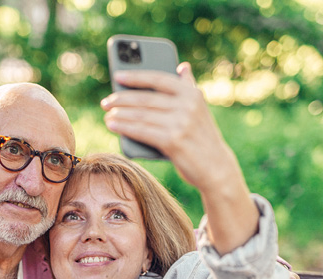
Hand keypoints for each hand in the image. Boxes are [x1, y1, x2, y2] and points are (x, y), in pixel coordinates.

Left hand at [101, 63, 241, 193]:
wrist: (216, 167)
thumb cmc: (201, 138)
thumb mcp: (199, 110)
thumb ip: (188, 88)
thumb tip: (182, 66)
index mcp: (192, 94)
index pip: (158, 79)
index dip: (136, 76)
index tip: (117, 75)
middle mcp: (187, 106)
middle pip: (145, 99)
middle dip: (121, 99)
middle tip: (106, 102)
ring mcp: (180, 123)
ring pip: (141, 115)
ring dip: (119, 114)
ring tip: (107, 115)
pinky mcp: (173, 141)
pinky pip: (142, 131)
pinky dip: (124, 127)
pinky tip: (112, 125)